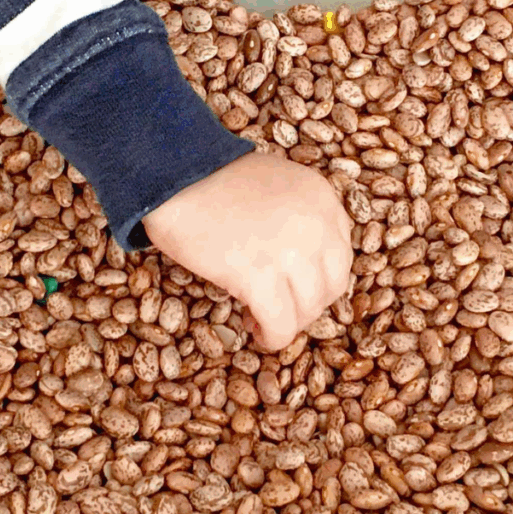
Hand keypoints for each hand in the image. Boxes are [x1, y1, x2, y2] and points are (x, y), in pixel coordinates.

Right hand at [143, 151, 353, 352]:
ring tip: (261, 320)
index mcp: (321, 198)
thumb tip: (287, 252)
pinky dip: (272, 337)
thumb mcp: (272, 180)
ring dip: (288, 322)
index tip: (295, 285)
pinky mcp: (260, 277)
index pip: (338, 253)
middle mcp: (317, 226)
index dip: (317, 277)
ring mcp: (292, 253)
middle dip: (307, 303)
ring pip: (308, 309)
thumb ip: (293, 211)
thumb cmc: (208, 177)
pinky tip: (256, 332)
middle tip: (281, 307)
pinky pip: (280, 324)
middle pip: (331, 284)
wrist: (174, 176)